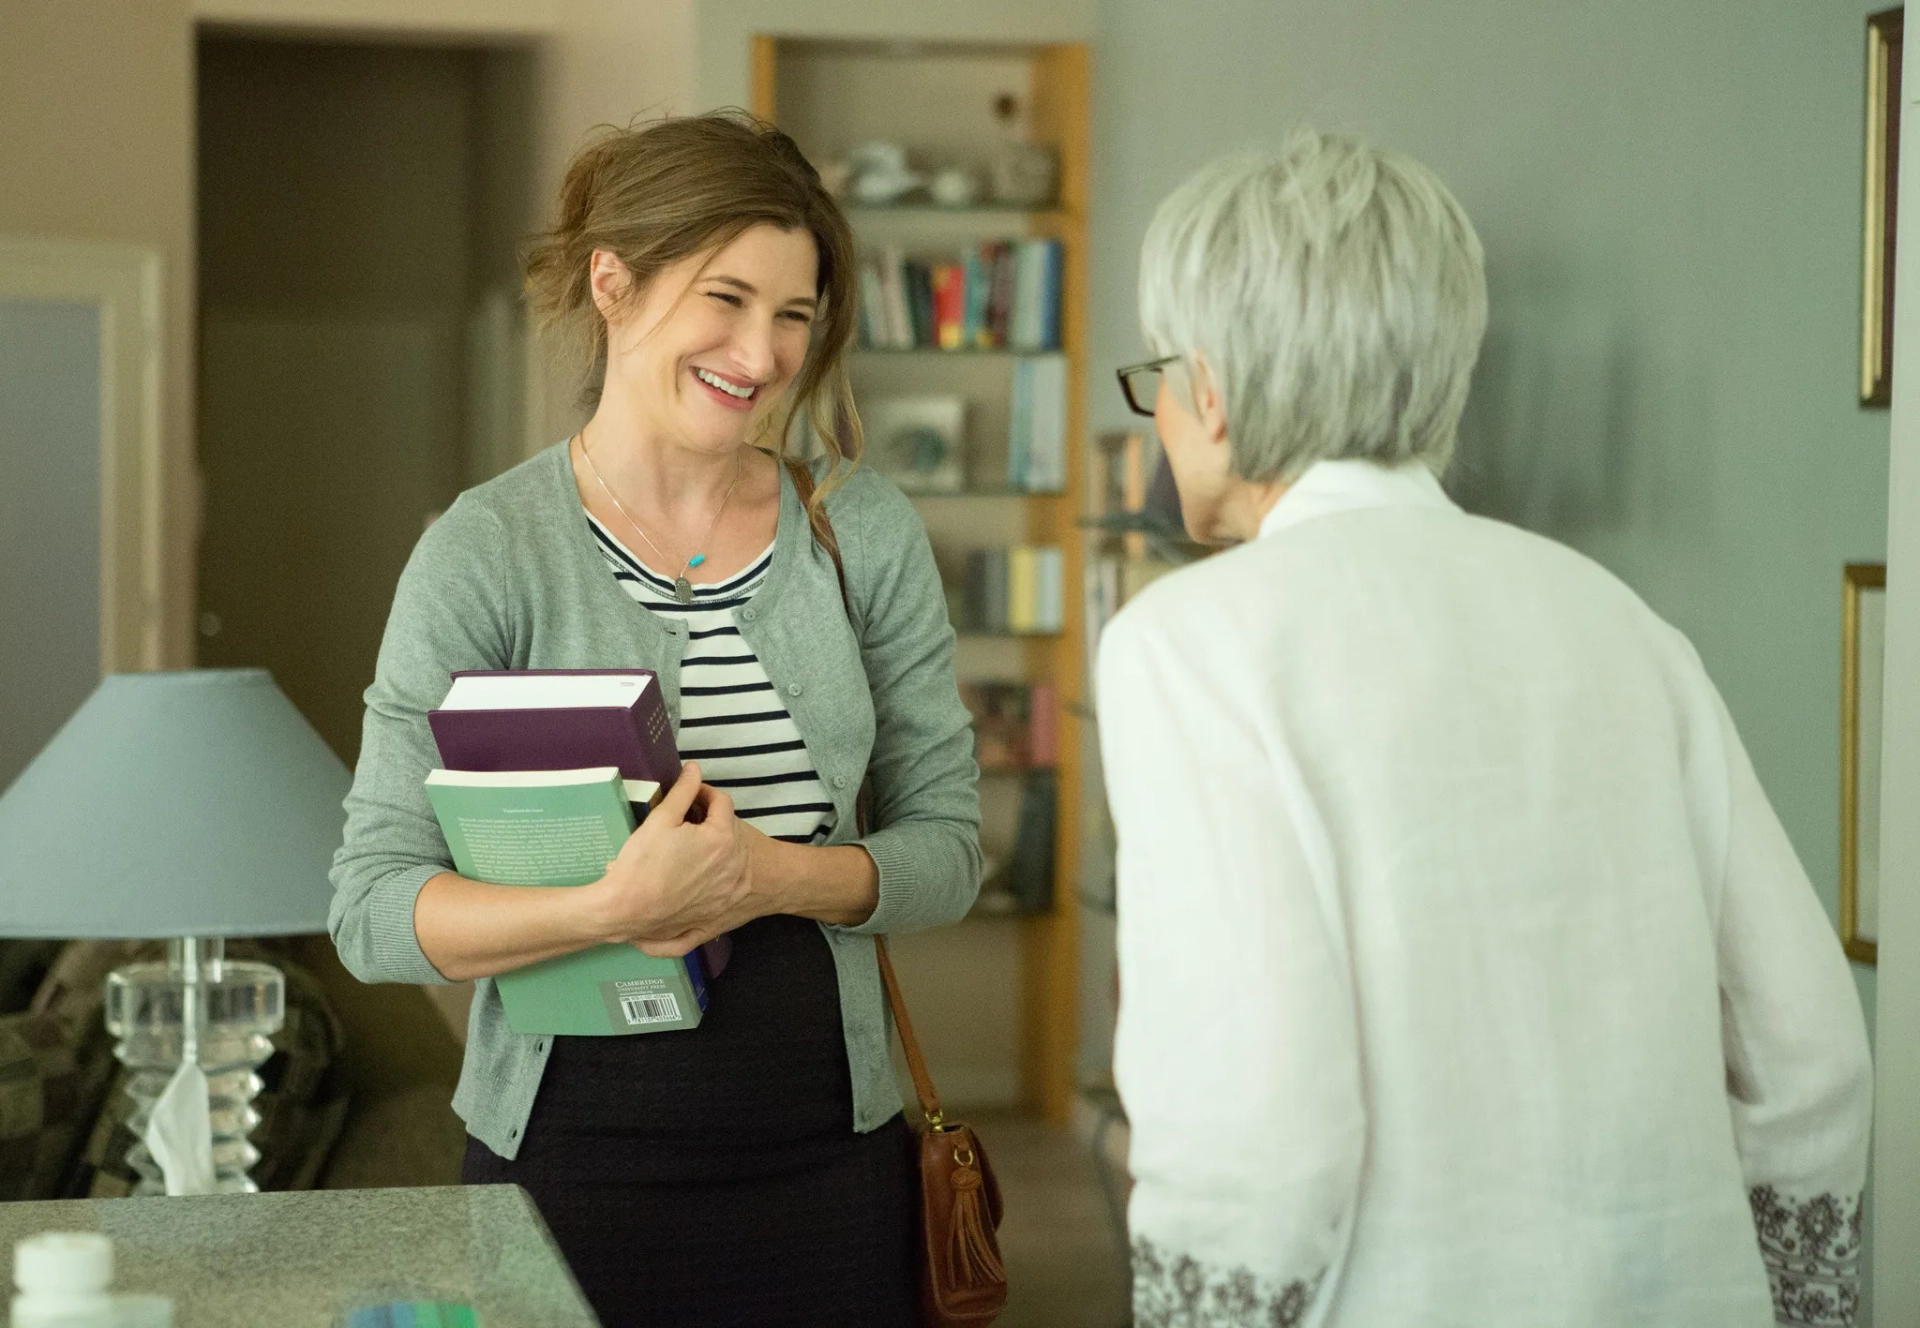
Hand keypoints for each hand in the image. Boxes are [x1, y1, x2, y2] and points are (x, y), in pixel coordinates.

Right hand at [581, 762, 758, 955]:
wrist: (626, 911)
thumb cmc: (642, 862)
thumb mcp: (661, 819)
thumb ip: (683, 791)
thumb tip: (694, 769)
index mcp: (721, 838)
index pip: (722, 803)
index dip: (704, 794)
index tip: (690, 796)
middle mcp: (733, 866)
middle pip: (729, 831)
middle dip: (710, 821)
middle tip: (685, 822)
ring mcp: (727, 892)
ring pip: (729, 860)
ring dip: (715, 849)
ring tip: (687, 848)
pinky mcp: (718, 912)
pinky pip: (722, 889)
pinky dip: (713, 880)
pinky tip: (692, 877)